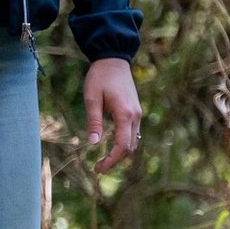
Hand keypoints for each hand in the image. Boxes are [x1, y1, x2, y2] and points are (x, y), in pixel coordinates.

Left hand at [85, 57, 142, 173]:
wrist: (113, 59)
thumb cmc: (100, 77)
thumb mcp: (91, 98)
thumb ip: (94, 121)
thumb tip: (94, 144)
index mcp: (125, 114)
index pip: (123, 146)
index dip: (111, 161)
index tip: (98, 169)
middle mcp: (135, 116)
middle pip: (130, 147)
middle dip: (115, 160)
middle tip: (97, 168)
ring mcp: (137, 113)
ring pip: (133, 141)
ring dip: (121, 153)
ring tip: (103, 160)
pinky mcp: (135, 111)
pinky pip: (133, 133)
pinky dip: (124, 143)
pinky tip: (111, 146)